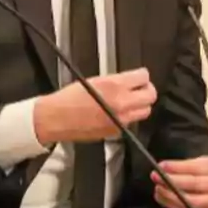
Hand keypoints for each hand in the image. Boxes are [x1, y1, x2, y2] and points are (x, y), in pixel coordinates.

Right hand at [34, 68, 156, 144]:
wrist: (56, 119)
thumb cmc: (69, 99)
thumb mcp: (95, 80)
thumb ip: (117, 80)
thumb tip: (130, 81)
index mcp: (115, 86)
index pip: (144, 77)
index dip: (142, 76)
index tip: (140, 77)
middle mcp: (122, 103)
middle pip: (151, 95)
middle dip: (146, 90)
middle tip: (140, 88)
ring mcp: (121, 120)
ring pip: (145, 111)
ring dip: (140, 105)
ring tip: (130, 101)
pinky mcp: (117, 132)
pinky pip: (131, 122)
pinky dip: (128, 117)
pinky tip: (117, 112)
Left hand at [152, 157, 207, 207]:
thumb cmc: (204, 175)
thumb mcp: (199, 163)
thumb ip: (183, 165)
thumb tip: (163, 168)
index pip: (194, 167)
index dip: (176, 167)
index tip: (161, 166)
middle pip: (193, 183)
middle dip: (172, 180)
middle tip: (156, 177)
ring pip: (190, 200)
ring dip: (170, 195)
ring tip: (158, 189)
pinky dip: (171, 205)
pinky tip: (162, 198)